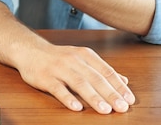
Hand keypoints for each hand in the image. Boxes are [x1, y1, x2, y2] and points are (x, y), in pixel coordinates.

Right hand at [16, 41, 134, 113]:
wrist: (30, 50)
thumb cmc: (59, 58)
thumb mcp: (82, 59)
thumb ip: (102, 70)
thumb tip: (124, 81)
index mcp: (85, 55)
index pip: (106, 71)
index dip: (118, 86)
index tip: (130, 99)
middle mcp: (74, 60)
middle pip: (95, 78)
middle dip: (110, 94)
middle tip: (122, 107)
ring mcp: (59, 68)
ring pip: (79, 83)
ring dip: (93, 97)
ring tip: (105, 110)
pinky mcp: (45, 77)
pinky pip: (58, 88)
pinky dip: (68, 98)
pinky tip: (77, 107)